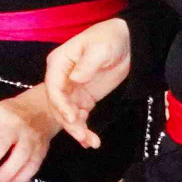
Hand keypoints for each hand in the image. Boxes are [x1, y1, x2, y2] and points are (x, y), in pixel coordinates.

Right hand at [41, 17, 133, 147]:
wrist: (128, 42)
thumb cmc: (109, 39)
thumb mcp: (99, 49)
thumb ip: (87, 64)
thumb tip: (75, 79)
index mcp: (58, 63)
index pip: (53, 87)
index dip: (60, 104)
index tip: (72, 118)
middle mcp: (61, 78)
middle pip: (58, 104)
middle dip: (69, 122)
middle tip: (83, 137)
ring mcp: (72, 90)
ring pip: (68, 114)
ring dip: (77, 129)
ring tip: (91, 143)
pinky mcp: (84, 98)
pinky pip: (79, 116)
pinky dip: (84, 128)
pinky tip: (91, 141)